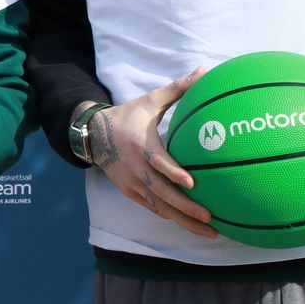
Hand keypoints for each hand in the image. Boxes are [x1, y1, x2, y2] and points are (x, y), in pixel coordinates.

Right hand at [87, 70, 215, 237]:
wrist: (94, 134)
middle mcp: (135, 169)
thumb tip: (205, 71)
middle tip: (210, 219)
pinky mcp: (131, 193)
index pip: (158, 162)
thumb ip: (179, 89)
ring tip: (209, 232)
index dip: (173, 174)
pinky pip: (153, 208)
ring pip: (160, 208)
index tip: (192, 183)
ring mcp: (132, 184)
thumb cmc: (129, 116)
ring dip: (184, 221)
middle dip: (186, 209)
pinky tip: (191, 226)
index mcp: (141, 146)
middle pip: (162, 194)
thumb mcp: (150, 101)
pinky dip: (172, 218)